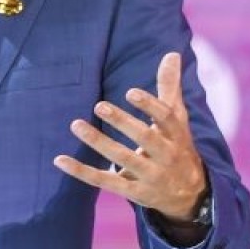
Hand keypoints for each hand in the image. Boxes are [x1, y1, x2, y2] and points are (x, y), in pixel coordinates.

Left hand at [53, 52, 207, 221]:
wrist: (190, 195)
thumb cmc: (177, 146)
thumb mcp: (177, 119)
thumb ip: (169, 87)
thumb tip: (171, 53)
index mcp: (176, 135)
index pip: (166, 119)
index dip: (150, 106)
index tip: (130, 92)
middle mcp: (165, 156)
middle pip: (145, 139)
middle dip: (123, 123)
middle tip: (100, 106)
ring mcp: (149, 176)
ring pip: (122, 159)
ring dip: (98, 142)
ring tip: (76, 124)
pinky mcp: (133, 192)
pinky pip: (104, 182)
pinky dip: (81, 172)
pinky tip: (59, 159)